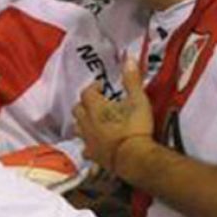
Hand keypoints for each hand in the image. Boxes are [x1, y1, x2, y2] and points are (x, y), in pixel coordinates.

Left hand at [73, 61, 155, 175]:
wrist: (132, 156)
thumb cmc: (135, 127)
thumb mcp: (138, 100)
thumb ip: (132, 80)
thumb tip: (129, 59)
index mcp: (95, 108)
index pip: (87, 93)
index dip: (93, 87)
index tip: (101, 85)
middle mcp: (87, 123)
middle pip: (78, 109)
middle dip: (85, 103)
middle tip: (96, 101)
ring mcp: (88, 140)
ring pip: (78, 128)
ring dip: (83, 122)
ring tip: (93, 120)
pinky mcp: (92, 155)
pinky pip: (85, 147)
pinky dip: (88, 143)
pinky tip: (94, 144)